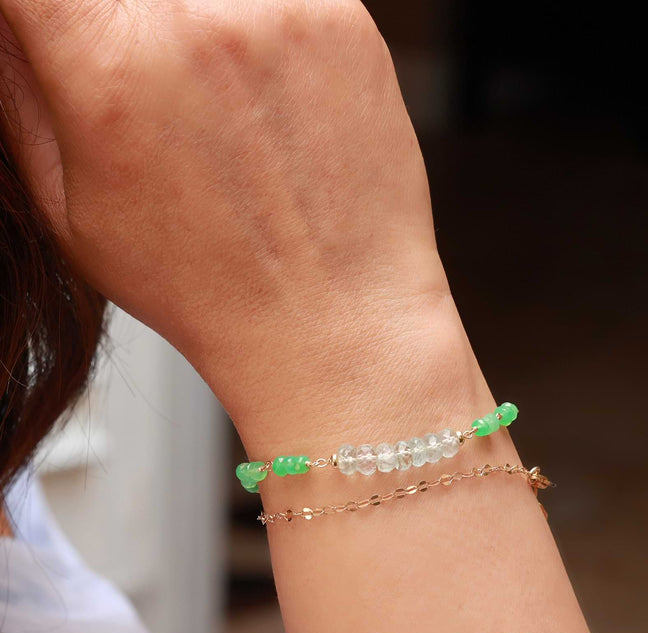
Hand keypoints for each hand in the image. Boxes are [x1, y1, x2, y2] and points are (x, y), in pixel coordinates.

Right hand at [0, 0, 449, 432]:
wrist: (333, 319)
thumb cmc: (208, 289)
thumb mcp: (74, 212)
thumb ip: (21, 91)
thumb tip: (13, 21)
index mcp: (113, 69)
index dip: (49, 5)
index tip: (67, 27)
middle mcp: (201, 24)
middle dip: (126, 25)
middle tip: (155, 92)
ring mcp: (284, 14)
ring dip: (194, 26)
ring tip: (218, 108)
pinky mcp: (347, 23)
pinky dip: (259, 28)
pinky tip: (269, 107)